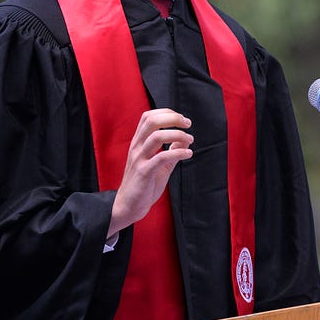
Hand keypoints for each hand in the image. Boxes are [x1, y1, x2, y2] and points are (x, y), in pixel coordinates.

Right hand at [108, 108, 192, 236]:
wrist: (129, 206)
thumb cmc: (144, 184)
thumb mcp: (161, 165)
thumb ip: (172, 151)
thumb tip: (185, 140)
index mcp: (139, 143)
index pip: (148, 117)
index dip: (167, 113)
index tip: (182, 120)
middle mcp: (137, 147)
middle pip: (152, 121)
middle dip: (173, 118)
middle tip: (188, 124)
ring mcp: (139, 159)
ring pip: (156, 136)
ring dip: (177, 135)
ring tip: (190, 140)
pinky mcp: (144, 172)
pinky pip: (161, 157)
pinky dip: (178, 153)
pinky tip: (188, 155)